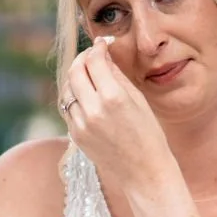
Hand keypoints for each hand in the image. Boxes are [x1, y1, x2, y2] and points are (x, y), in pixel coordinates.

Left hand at [60, 38, 175, 196]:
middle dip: (82, 58)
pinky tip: (85, 94)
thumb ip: (116, 75)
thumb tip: (103, 54)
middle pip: (75, 72)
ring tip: (88, 73)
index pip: (95, 61)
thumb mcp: (137, 99)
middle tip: (91, 55)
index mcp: (114, 98)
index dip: (97, 48)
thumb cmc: (148, 134)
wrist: (144, 171)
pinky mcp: (75, 135)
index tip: (102, 44)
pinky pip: (67, 107)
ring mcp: (81, 124)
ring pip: (67, 89)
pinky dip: (73, 96)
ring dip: (75, 77)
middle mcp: (93, 110)